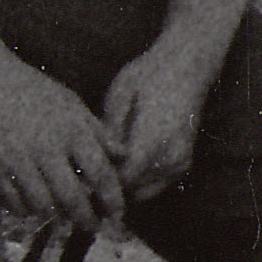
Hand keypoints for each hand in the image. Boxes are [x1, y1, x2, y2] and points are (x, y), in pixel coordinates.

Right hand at [0, 50, 126, 241]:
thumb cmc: (30, 88)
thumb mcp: (70, 102)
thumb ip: (97, 131)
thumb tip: (122, 155)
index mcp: (71, 130)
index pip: (101, 174)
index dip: (113, 199)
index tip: (118, 212)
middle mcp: (46, 147)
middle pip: (73, 197)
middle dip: (87, 219)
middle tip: (92, 226)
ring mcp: (17, 158)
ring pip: (43, 204)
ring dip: (56, 217)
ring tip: (63, 220)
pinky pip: (13, 200)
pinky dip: (26, 210)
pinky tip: (32, 208)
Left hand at [96, 32, 219, 202]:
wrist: (186, 67)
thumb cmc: (148, 76)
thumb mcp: (119, 97)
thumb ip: (109, 131)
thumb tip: (94, 158)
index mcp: (153, 140)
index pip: (122, 180)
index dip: (97, 185)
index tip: (75, 182)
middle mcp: (171, 158)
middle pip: (133, 193)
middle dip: (108, 191)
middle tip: (81, 183)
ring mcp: (180, 162)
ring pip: (145, 194)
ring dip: (123, 190)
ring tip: (97, 178)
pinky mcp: (184, 163)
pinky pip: (156, 185)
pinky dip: (138, 184)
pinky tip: (117, 170)